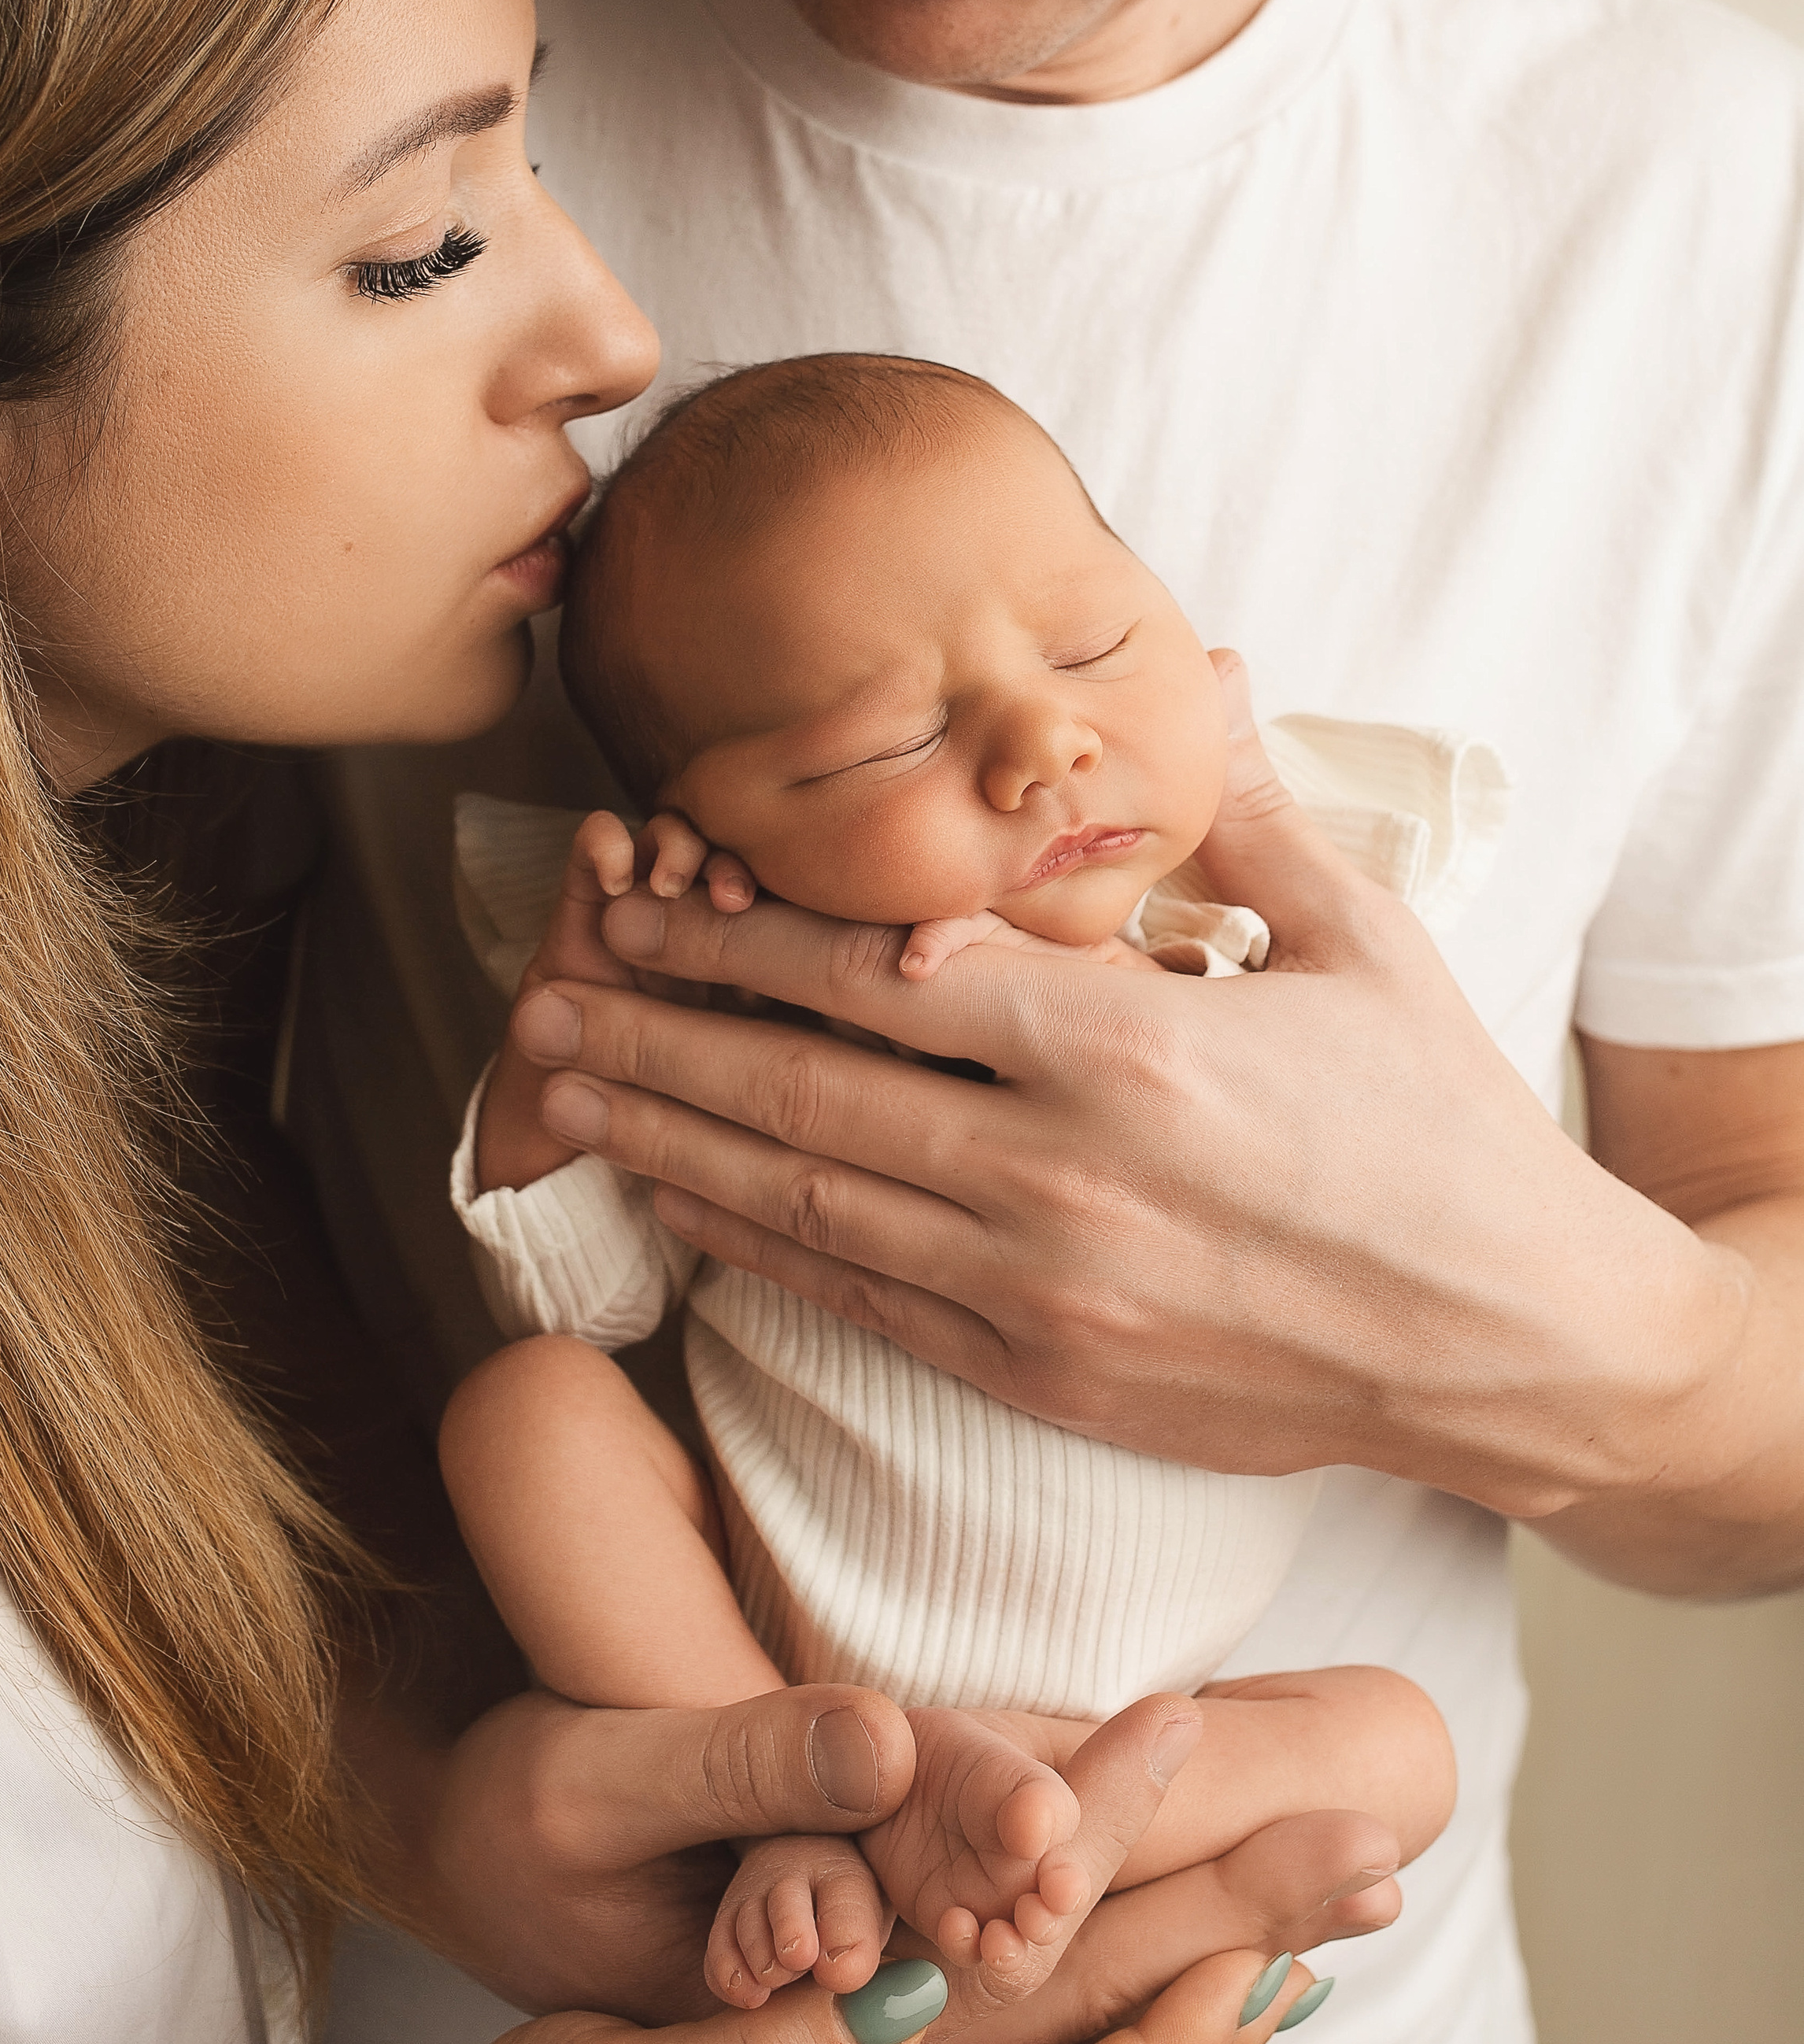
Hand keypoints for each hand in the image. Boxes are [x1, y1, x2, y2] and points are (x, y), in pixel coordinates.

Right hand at [411, 1684, 1400, 2043]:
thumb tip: (905, 1981)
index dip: (1170, 2030)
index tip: (1273, 1951)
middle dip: (1238, 1951)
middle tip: (1363, 1860)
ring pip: (1087, 2035)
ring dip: (1204, 1947)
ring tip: (1321, 1886)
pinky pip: (1029, 2030)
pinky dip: (1115, 1969)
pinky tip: (1186, 1940)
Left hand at [504, 656, 1716, 1518]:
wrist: (1509, 1344)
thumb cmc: (1438, 1131)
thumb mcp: (1362, 941)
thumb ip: (1244, 814)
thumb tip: (1201, 668)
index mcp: (1126, 1047)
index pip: (877, 978)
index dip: (737, 938)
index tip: (644, 902)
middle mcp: (1056, 1175)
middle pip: (800, 1090)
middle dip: (653, 1040)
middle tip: (534, 1005)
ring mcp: (1037, 1290)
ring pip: (802, 1205)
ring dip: (668, 1146)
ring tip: (559, 1101)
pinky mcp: (1041, 1375)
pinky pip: (859, 1302)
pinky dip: (755, 1249)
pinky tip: (682, 1208)